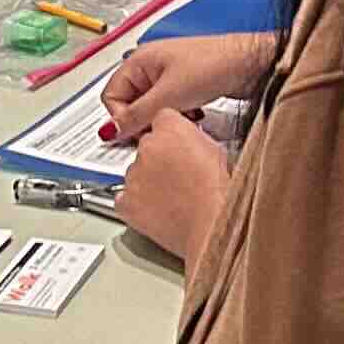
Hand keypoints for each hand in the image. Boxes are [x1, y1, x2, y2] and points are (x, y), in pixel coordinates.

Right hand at [103, 32, 276, 141]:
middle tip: (157, 130)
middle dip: (143, 120)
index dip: (120, 118)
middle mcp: (152, 66)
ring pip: (152, 109)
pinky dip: (178, 116)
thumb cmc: (214, 63)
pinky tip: (192, 117)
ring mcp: (170, 76)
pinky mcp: (188, 87)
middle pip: (131, 103)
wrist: (251, 62)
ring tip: (179, 120)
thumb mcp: (168, 96)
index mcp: (139, 61)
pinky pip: (171, 108)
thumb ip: (137, 116)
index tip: (134, 134)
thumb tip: (110, 131)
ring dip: (162, 119)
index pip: (111, 96)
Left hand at [114, 114, 229, 267]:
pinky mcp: (126, 200)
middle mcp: (147, 146)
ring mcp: (133, 173)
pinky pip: (123, 198)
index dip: (171, 135)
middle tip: (178, 177)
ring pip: (135, 172)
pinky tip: (155, 210)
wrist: (211, 224)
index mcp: (171, 127)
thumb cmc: (219, 193)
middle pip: (147, 146)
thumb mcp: (217, 151)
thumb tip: (189, 144)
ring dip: (148, 182)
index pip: (162, 119)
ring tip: (172, 198)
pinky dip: (135, 204)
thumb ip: (194, 140)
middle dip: (159, 159)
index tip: (177, 146)